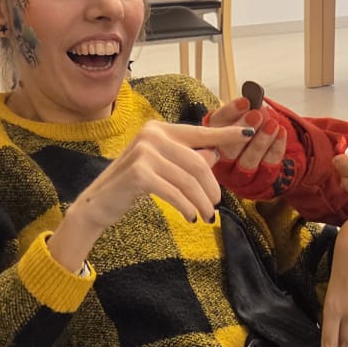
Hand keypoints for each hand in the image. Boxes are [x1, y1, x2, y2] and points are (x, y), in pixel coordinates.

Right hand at [50, 119, 254, 270]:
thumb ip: (187, 159)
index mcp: (158, 129)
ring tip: (206, 216)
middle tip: (216, 206)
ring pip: (189, 180)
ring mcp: (144, 152)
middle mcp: (151, 135)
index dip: (226, 135)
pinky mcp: (139, 172)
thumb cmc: (131, 186)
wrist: (97, 204)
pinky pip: (175, 192)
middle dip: (212, 187)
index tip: (250, 134)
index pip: (200, 132)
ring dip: (202, 202)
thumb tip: (216, 153)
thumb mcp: (162, 169)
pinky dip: (187, 206)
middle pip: (198, 162)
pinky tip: (191, 217)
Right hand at [206, 93, 295, 199]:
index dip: (230, 113)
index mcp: (210, 141)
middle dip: (243, 129)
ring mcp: (238, 176)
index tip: (245, 101)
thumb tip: (251, 99)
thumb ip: (242, 111)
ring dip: (261, 141)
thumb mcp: (238, 121)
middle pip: (228, 149)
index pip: (215, 126)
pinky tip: (281, 132)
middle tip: (256, 114)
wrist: (258, 162)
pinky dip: (276, 148)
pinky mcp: (256, 183)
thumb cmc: (243, 137)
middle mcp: (220, 162)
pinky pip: (268, 166)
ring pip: (247, 161)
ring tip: (272, 124)